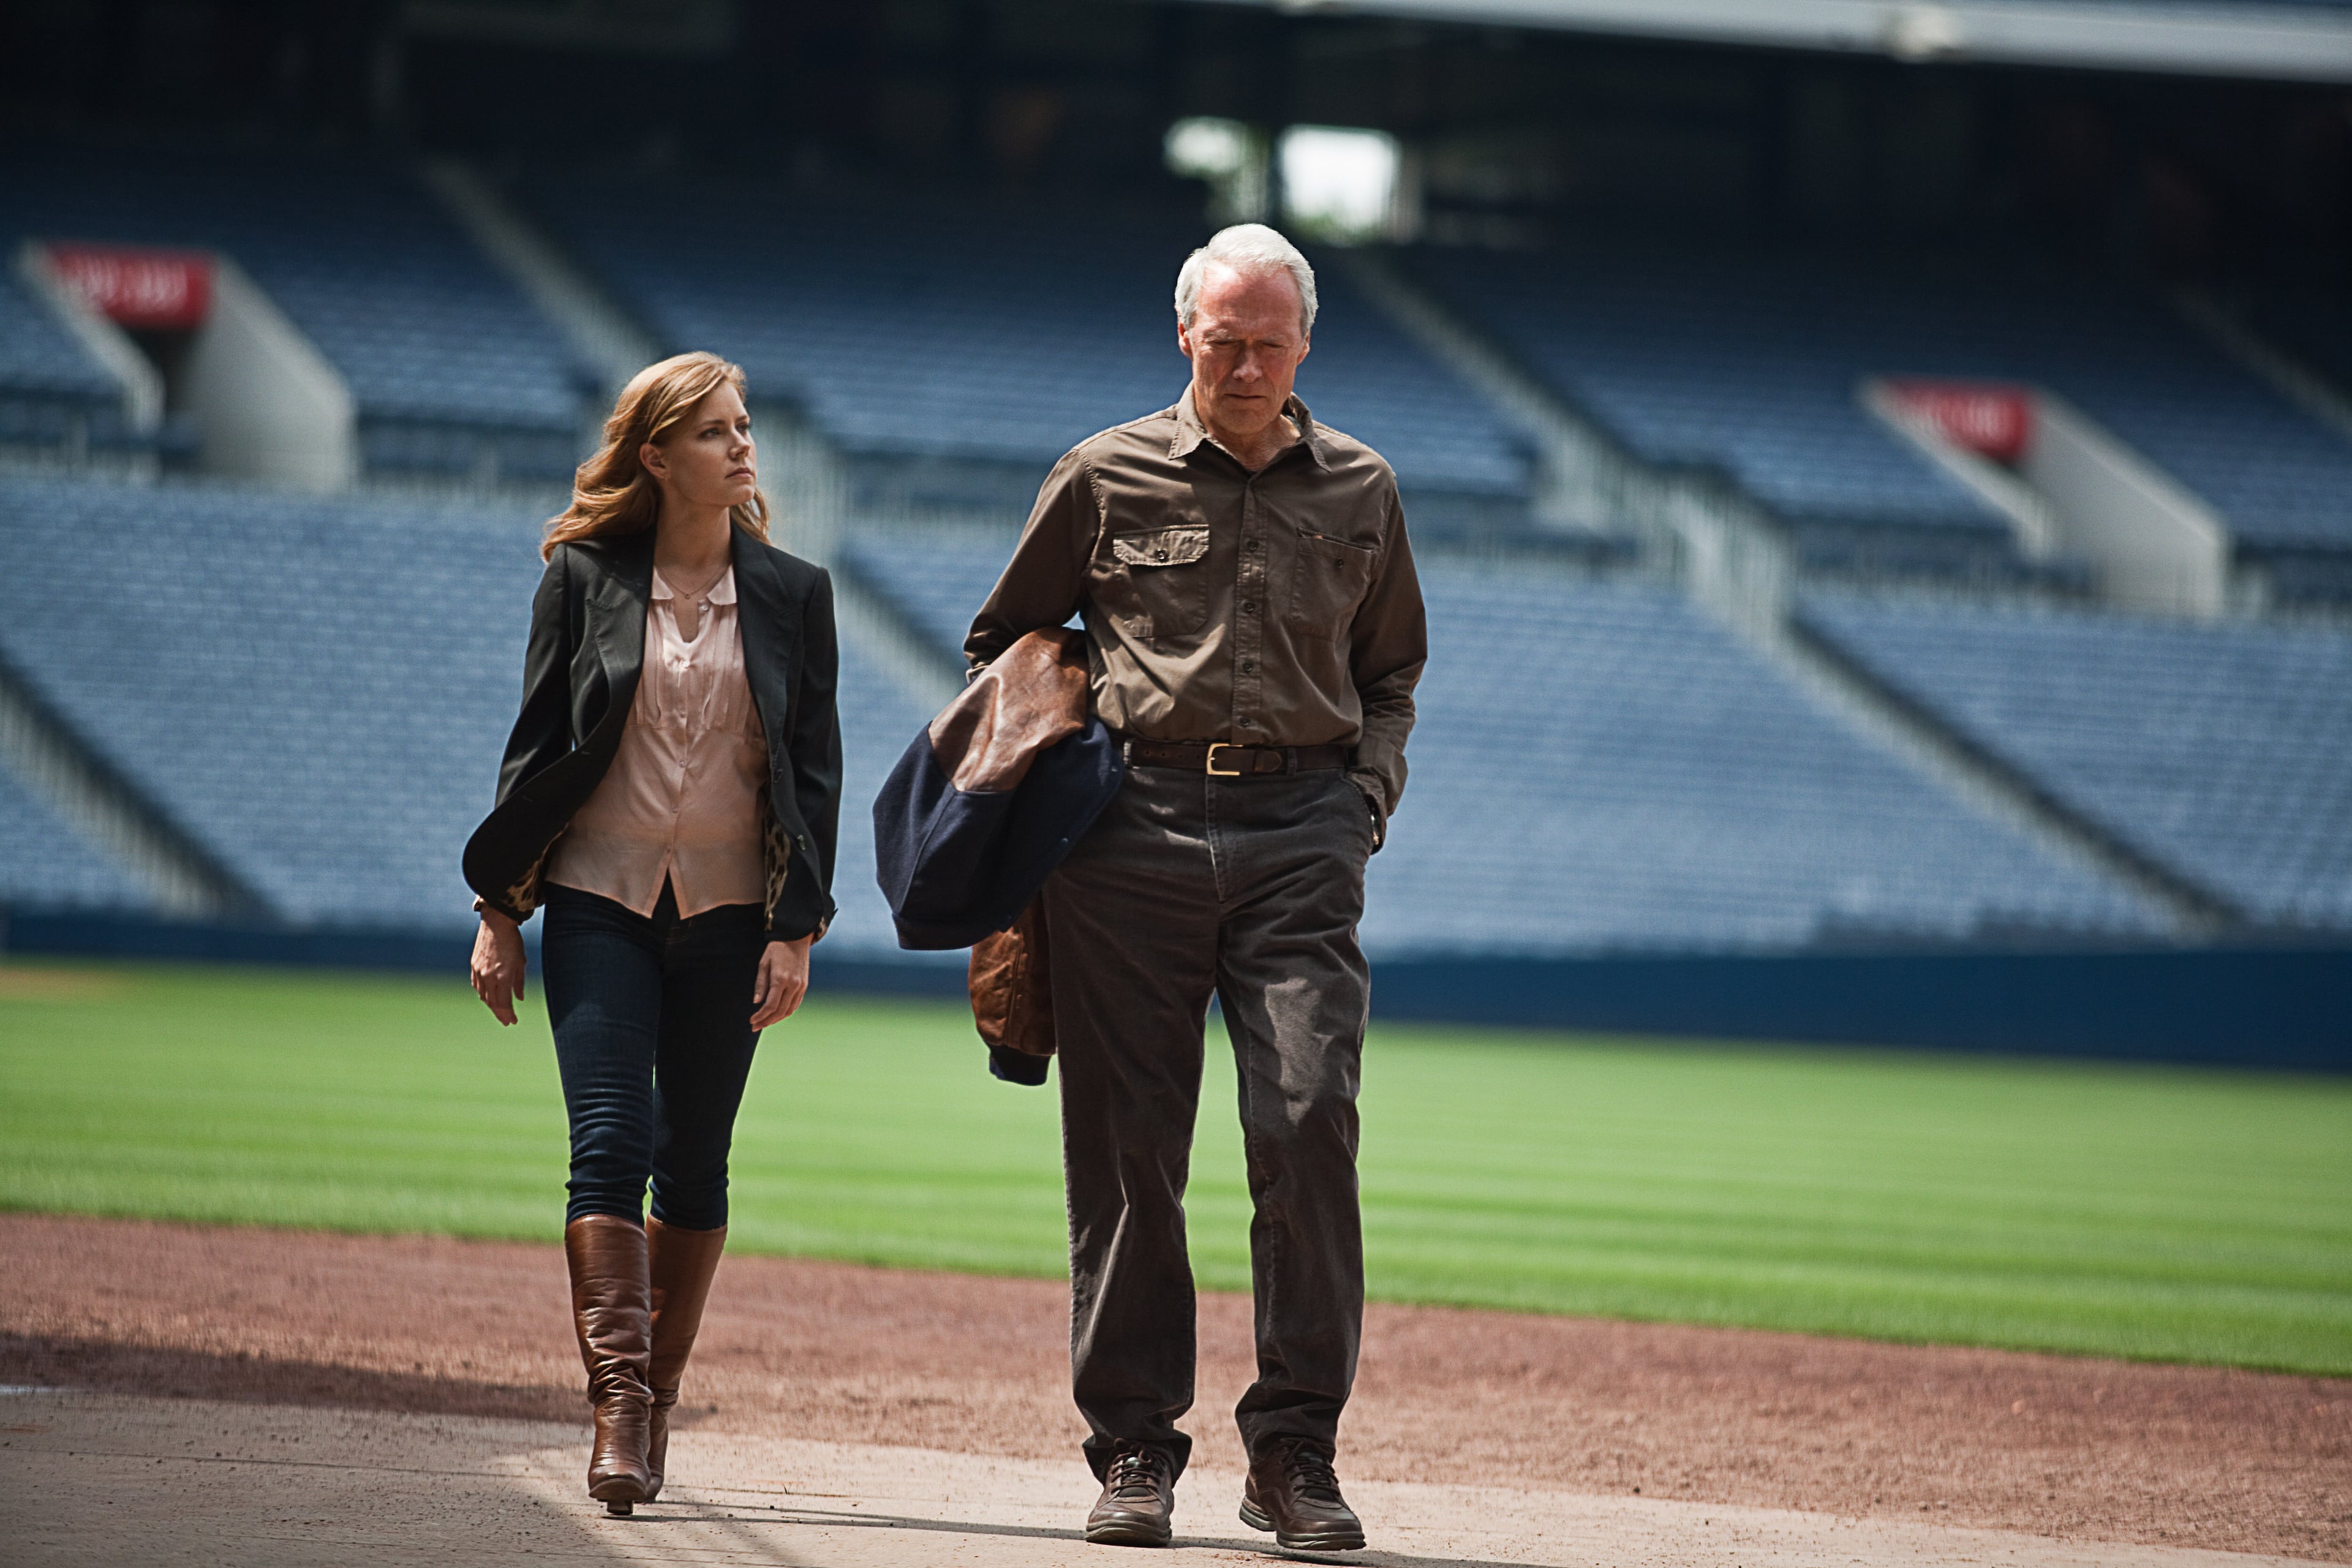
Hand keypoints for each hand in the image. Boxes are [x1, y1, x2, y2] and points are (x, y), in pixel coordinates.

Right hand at [470, 909, 526, 1025]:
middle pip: (492, 1003)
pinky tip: (488, 997)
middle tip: (506, 1021)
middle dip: (500, 1014)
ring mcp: (479, 971)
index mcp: (502, 976)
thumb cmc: (513, 941)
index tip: (513, 1021)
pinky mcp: (473, 966)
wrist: (496, 923)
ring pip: (483, 996)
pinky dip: (483, 994)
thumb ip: (519, 983)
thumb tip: (519, 999)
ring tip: (499, 1011)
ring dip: (491, 1005)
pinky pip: (477, 986)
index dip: (508, 1014)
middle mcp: (489, 976)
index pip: (504, 1003)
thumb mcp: (521, 962)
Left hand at [751, 936, 812, 1028]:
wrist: (796, 939)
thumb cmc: (776, 950)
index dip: (760, 1016)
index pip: (770, 1005)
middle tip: (755, 1027)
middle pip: (780, 1011)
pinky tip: (777, 1014)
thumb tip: (756, 1002)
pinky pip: (795, 1004)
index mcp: (781, 979)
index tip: (752, 1021)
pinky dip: (786, 1012)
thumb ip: (760, 984)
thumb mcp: (764, 963)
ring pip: (789, 1010)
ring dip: (776, 1019)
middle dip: (766, 1021)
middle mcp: (793, 985)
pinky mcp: (804, 986)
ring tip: (765, 1023)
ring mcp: (801, 986)